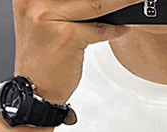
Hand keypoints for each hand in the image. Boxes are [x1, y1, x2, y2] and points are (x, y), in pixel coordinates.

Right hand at [12, 0, 136, 103]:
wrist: (35, 89)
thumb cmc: (42, 60)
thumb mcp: (43, 21)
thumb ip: (62, 5)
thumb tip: (98, 0)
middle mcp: (36, 1)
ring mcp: (49, 17)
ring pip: (95, 3)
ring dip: (119, 3)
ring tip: (131, 2)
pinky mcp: (67, 36)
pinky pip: (99, 28)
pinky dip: (114, 29)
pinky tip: (122, 28)